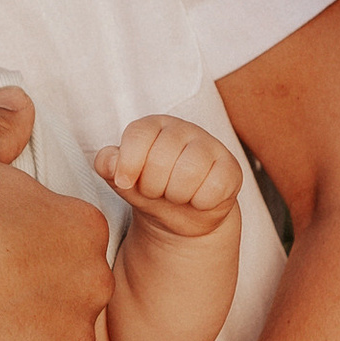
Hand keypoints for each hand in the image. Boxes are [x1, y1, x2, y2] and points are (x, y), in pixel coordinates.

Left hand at [95, 111, 242, 238]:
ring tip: (176, 195)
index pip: (138, 135)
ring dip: (176, 195)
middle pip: (160, 159)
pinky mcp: (231, 167)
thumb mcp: (122, 179)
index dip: (128, 164)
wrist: (183, 215)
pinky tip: (198, 198)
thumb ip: (108, 165)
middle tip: (157, 190)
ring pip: (189, 172)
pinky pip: (213, 188)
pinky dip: (200, 202)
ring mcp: (210, 145)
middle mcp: (183, 129)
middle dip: (152, 187)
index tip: (125, 183)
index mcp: (154, 125)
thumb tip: (111, 162)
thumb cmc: (150, 189)